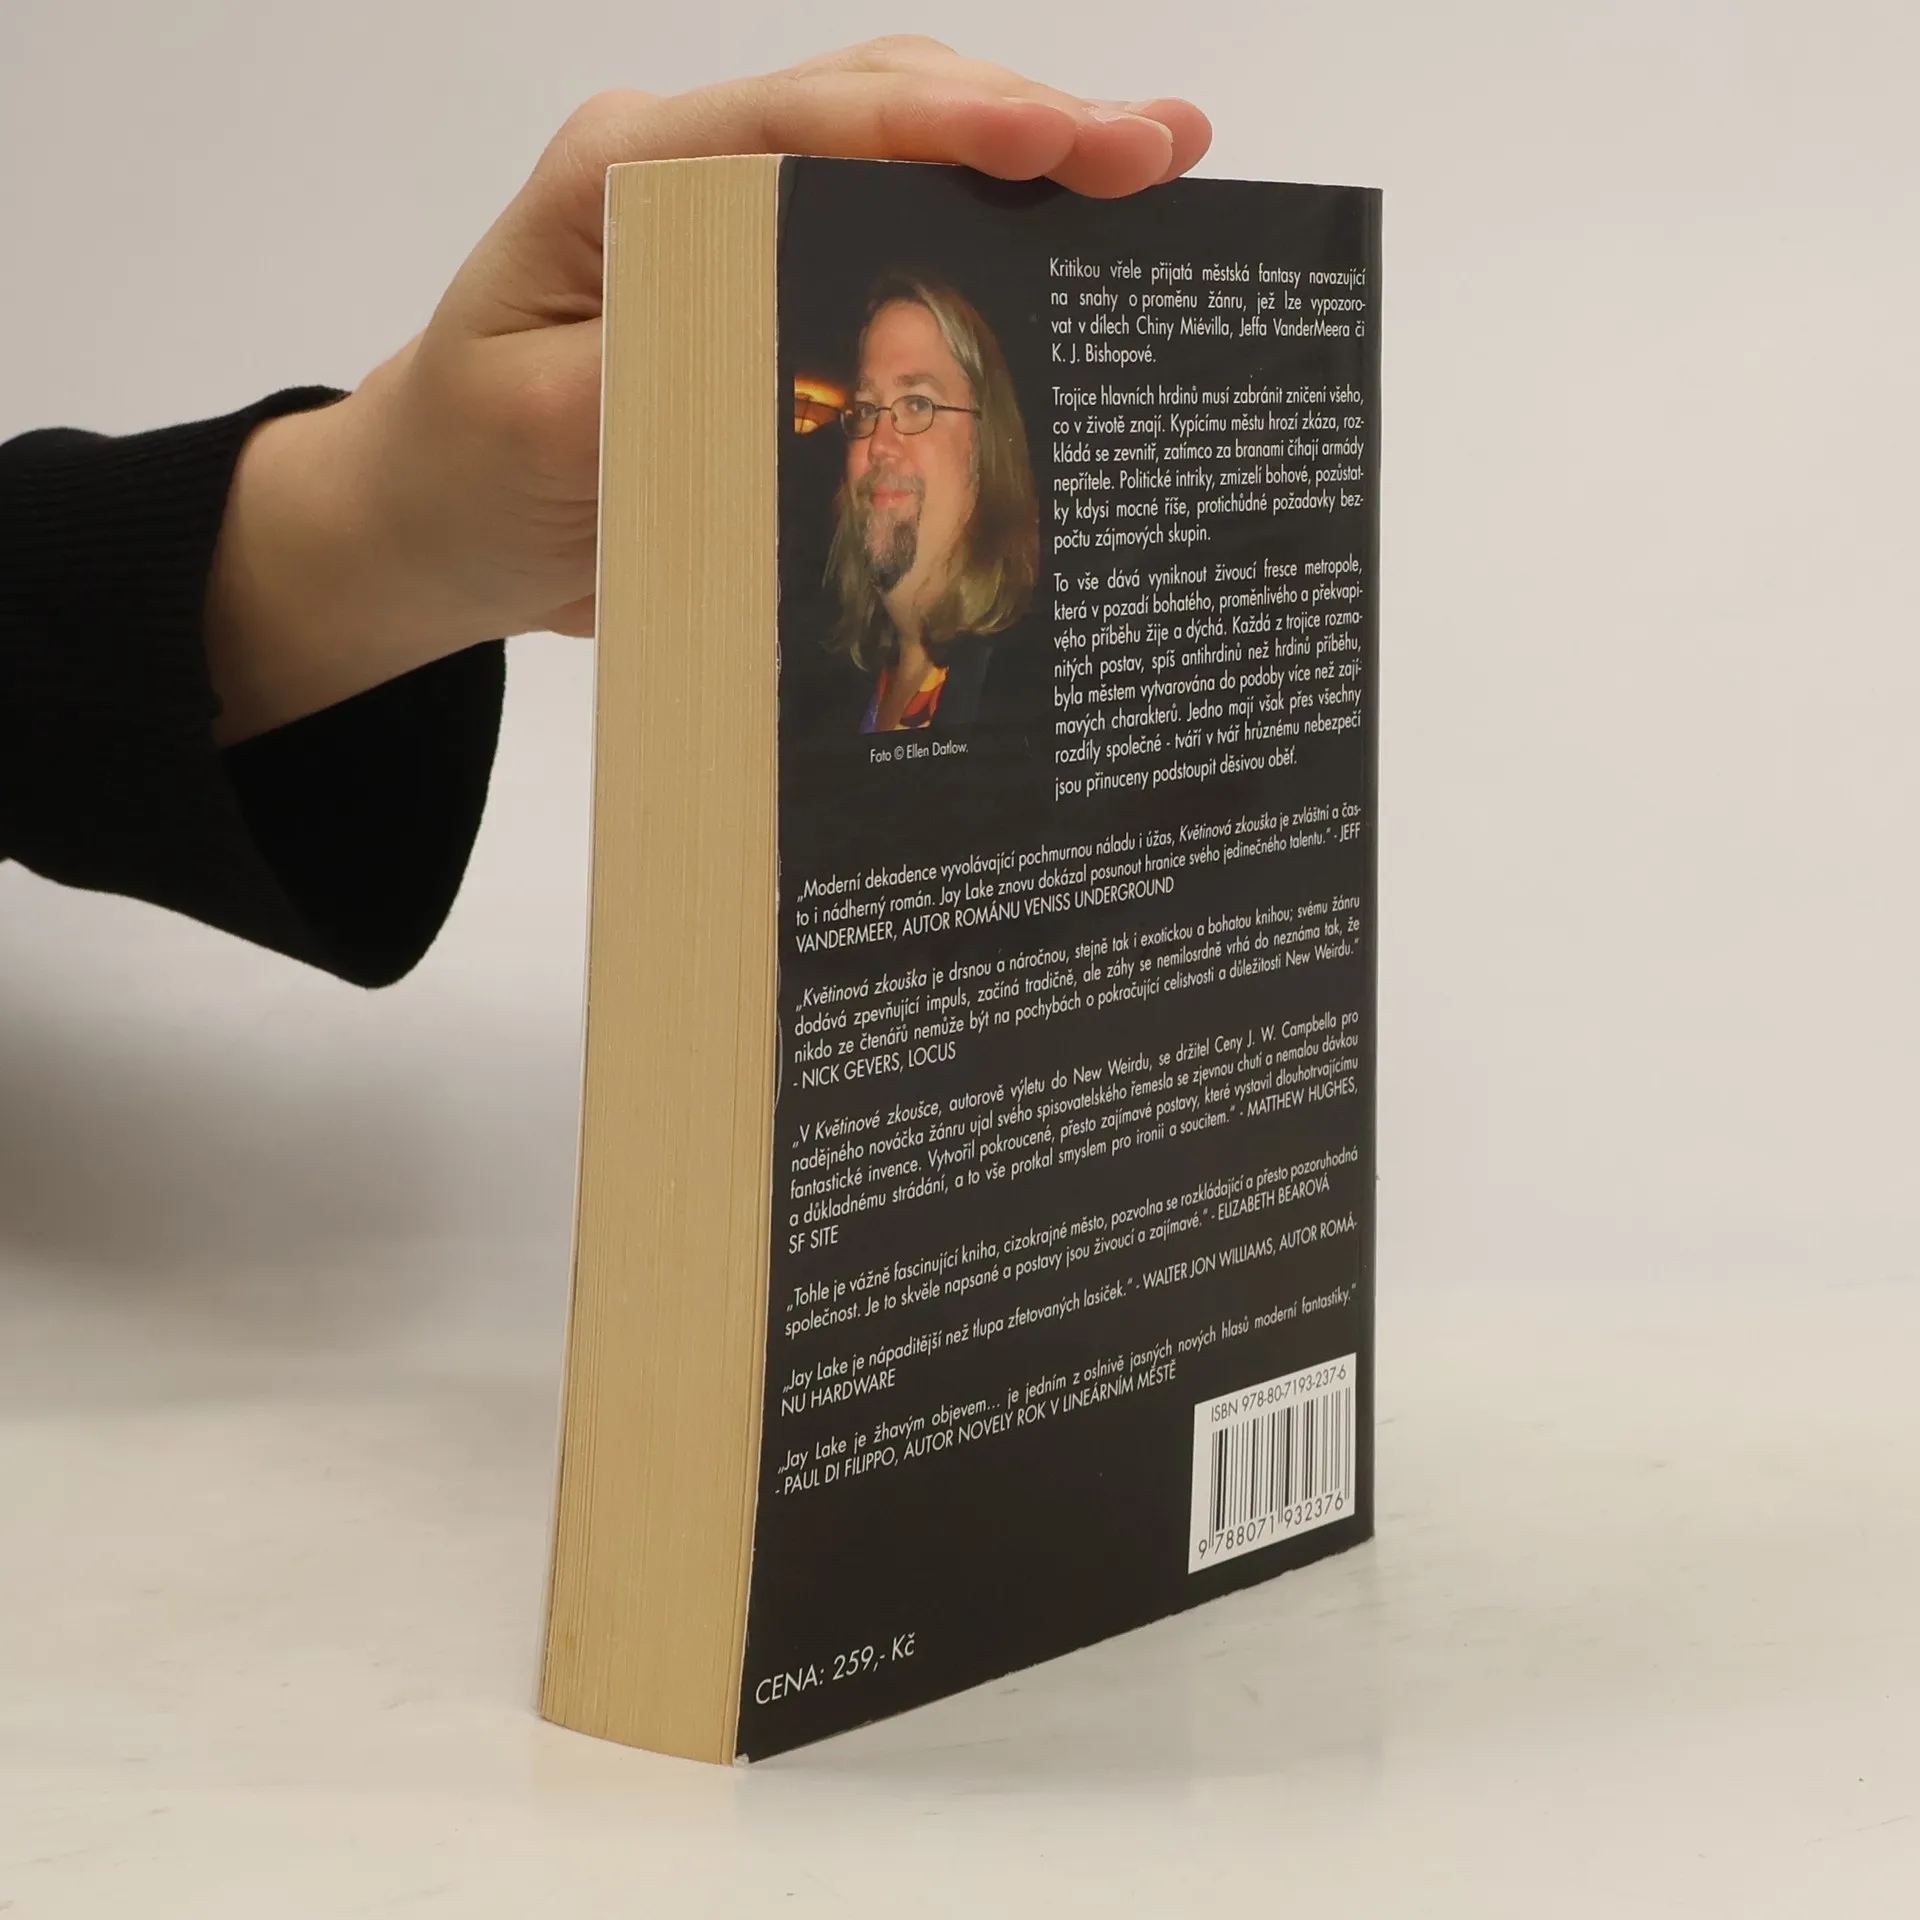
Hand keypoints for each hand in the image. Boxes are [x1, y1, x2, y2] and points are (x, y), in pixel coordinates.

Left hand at [205, 39, 1210, 742]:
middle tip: (1162, 149)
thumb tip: (825, 364)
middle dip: (1026, 121)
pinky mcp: (768, 285)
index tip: (1062, 140)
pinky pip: (886, 238)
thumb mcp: (554, 433)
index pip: (803, 123)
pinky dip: (981, 233)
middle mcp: (689, 172)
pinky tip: (1067, 239)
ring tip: (1154, 169)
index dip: (943, 125)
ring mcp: (735, 221)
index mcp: (624, 175)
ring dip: (1025, 160)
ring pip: (896, 154)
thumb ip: (679, 378)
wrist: (432, 517)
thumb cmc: (471, 468)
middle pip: (875, 109)